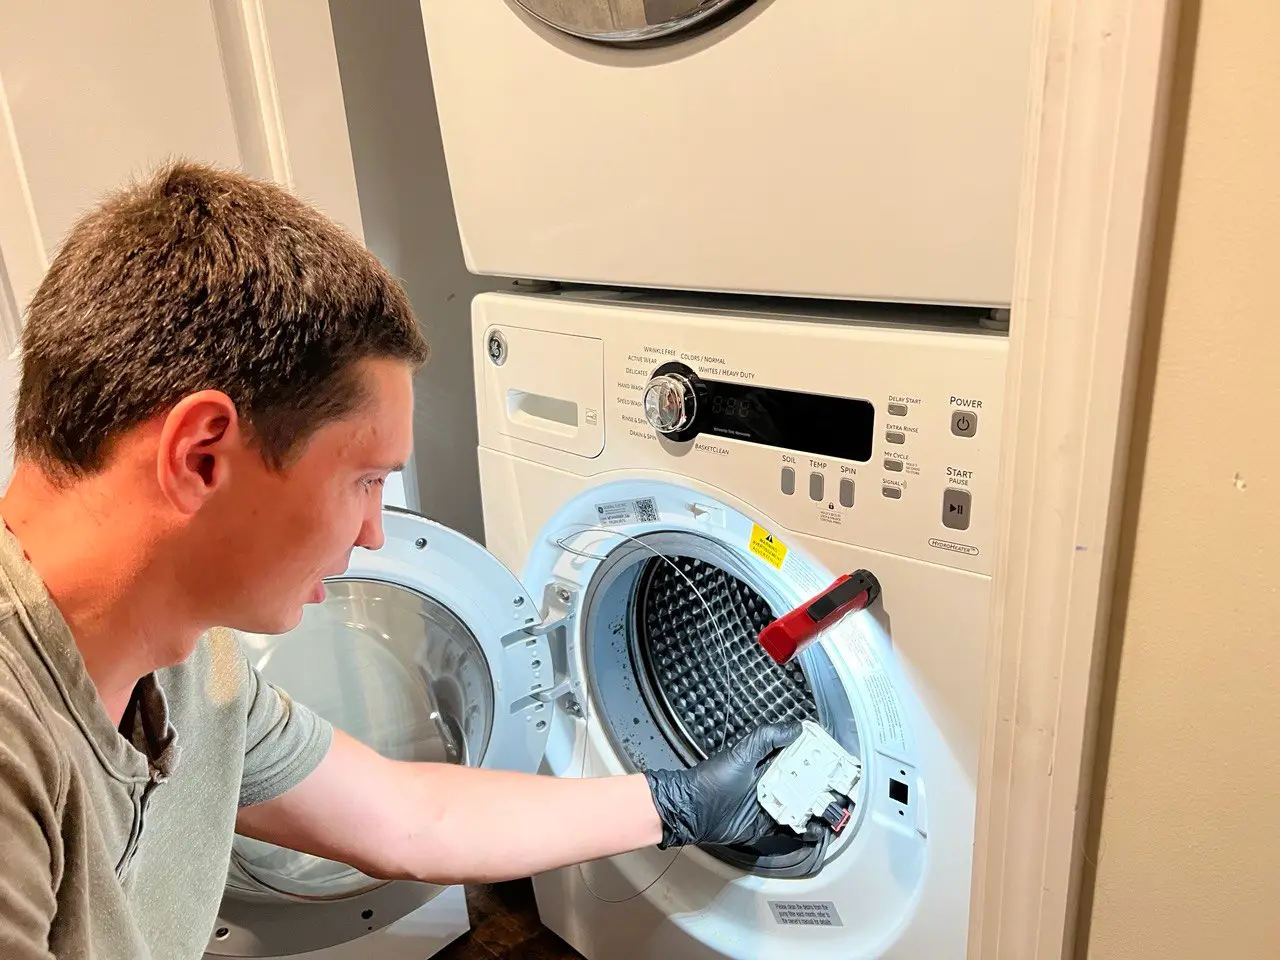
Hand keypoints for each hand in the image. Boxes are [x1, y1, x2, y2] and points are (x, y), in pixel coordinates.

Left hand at [643, 721, 823, 848]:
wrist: (693, 811)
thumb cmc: (712, 780)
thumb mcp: (742, 753)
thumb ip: (767, 738)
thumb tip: (797, 727)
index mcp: (767, 762)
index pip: (799, 758)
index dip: (817, 759)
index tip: (835, 761)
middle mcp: (771, 783)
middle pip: (804, 784)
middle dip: (822, 787)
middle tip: (840, 790)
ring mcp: (770, 805)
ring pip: (800, 806)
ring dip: (817, 809)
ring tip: (834, 811)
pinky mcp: (766, 825)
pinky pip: (790, 828)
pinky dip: (804, 830)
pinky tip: (817, 829)